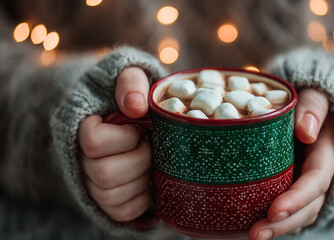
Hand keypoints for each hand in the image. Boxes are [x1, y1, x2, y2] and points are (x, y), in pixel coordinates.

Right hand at [79, 67, 151, 221]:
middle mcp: (80, 159)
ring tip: (151, 161)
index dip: (125, 137)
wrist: (130, 116)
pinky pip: (122, 211)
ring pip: (111, 196)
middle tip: (151, 145)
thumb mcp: (129, 76)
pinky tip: (149, 180)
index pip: (93, 142)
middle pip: (105, 174)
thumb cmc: (130, 96)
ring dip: (141, 179)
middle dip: (139, 159)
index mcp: (81, 128)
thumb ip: (130, 82)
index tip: (140, 127)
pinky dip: (142, 199)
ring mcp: (90, 182)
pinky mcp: (105, 201)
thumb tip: (136, 106)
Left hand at [249, 88, 333, 239]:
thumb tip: (306, 131)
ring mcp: (306, 183)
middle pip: (307, 207)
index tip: (274, 210)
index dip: (297, 198)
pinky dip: (273, 220)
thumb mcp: (319, 94)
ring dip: (277, 228)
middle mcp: (319, 175)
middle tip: (256, 235)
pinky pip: (287, 207)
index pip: (316, 182)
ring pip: (298, 213)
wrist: (316, 108)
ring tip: (251, 237)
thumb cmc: (313, 99)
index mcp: (327, 154)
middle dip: (284, 223)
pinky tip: (248, 227)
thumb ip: (314, 106)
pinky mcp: (293, 185)